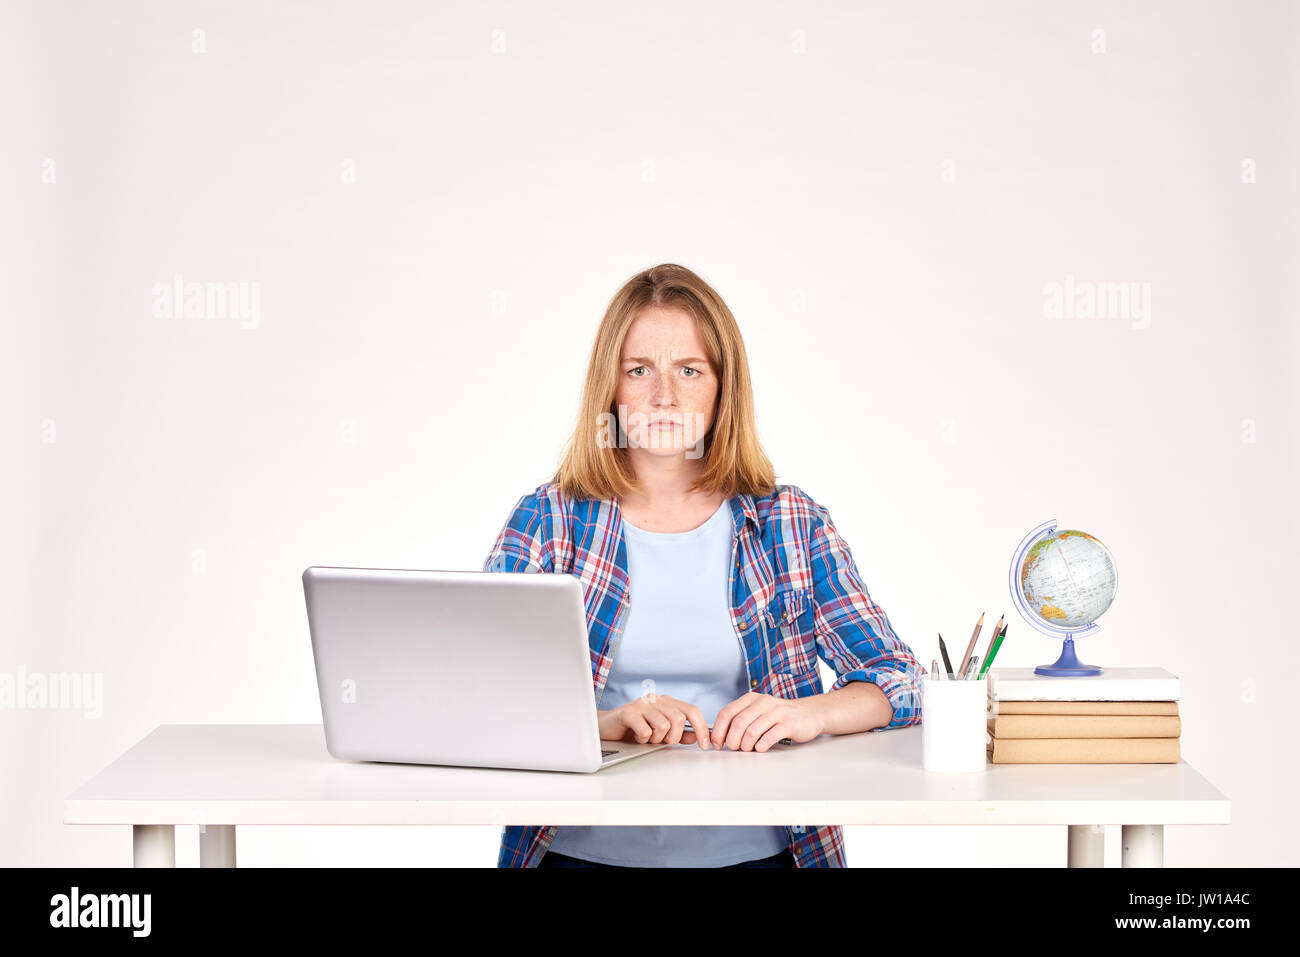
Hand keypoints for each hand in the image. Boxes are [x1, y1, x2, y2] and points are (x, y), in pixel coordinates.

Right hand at [597, 694, 711, 748]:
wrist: (605, 728)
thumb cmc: (633, 730)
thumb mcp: (660, 734)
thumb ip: (679, 734)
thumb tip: (696, 737)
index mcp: (666, 702)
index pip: (691, 710)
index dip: (701, 728)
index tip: (705, 745)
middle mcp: (656, 699)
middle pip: (679, 719)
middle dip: (672, 737)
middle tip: (660, 741)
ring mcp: (642, 703)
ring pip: (664, 726)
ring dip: (656, 739)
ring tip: (646, 738)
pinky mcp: (628, 712)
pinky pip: (646, 731)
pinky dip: (643, 740)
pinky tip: (635, 736)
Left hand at [710, 692, 824, 751]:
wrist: (810, 713)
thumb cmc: (780, 716)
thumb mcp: (758, 711)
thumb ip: (741, 719)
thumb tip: (720, 737)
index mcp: (751, 699)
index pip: (726, 713)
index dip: (718, 731)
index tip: (717, 744)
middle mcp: (763, 702)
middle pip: (738, 723)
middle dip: (732, 740)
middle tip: (734, 748)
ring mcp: (777, 712)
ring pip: (752, 731)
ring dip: (746, 745)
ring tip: (748, 749)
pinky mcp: (789, 724)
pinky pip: (768, 737)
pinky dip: (761, 746)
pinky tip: (761, 748)